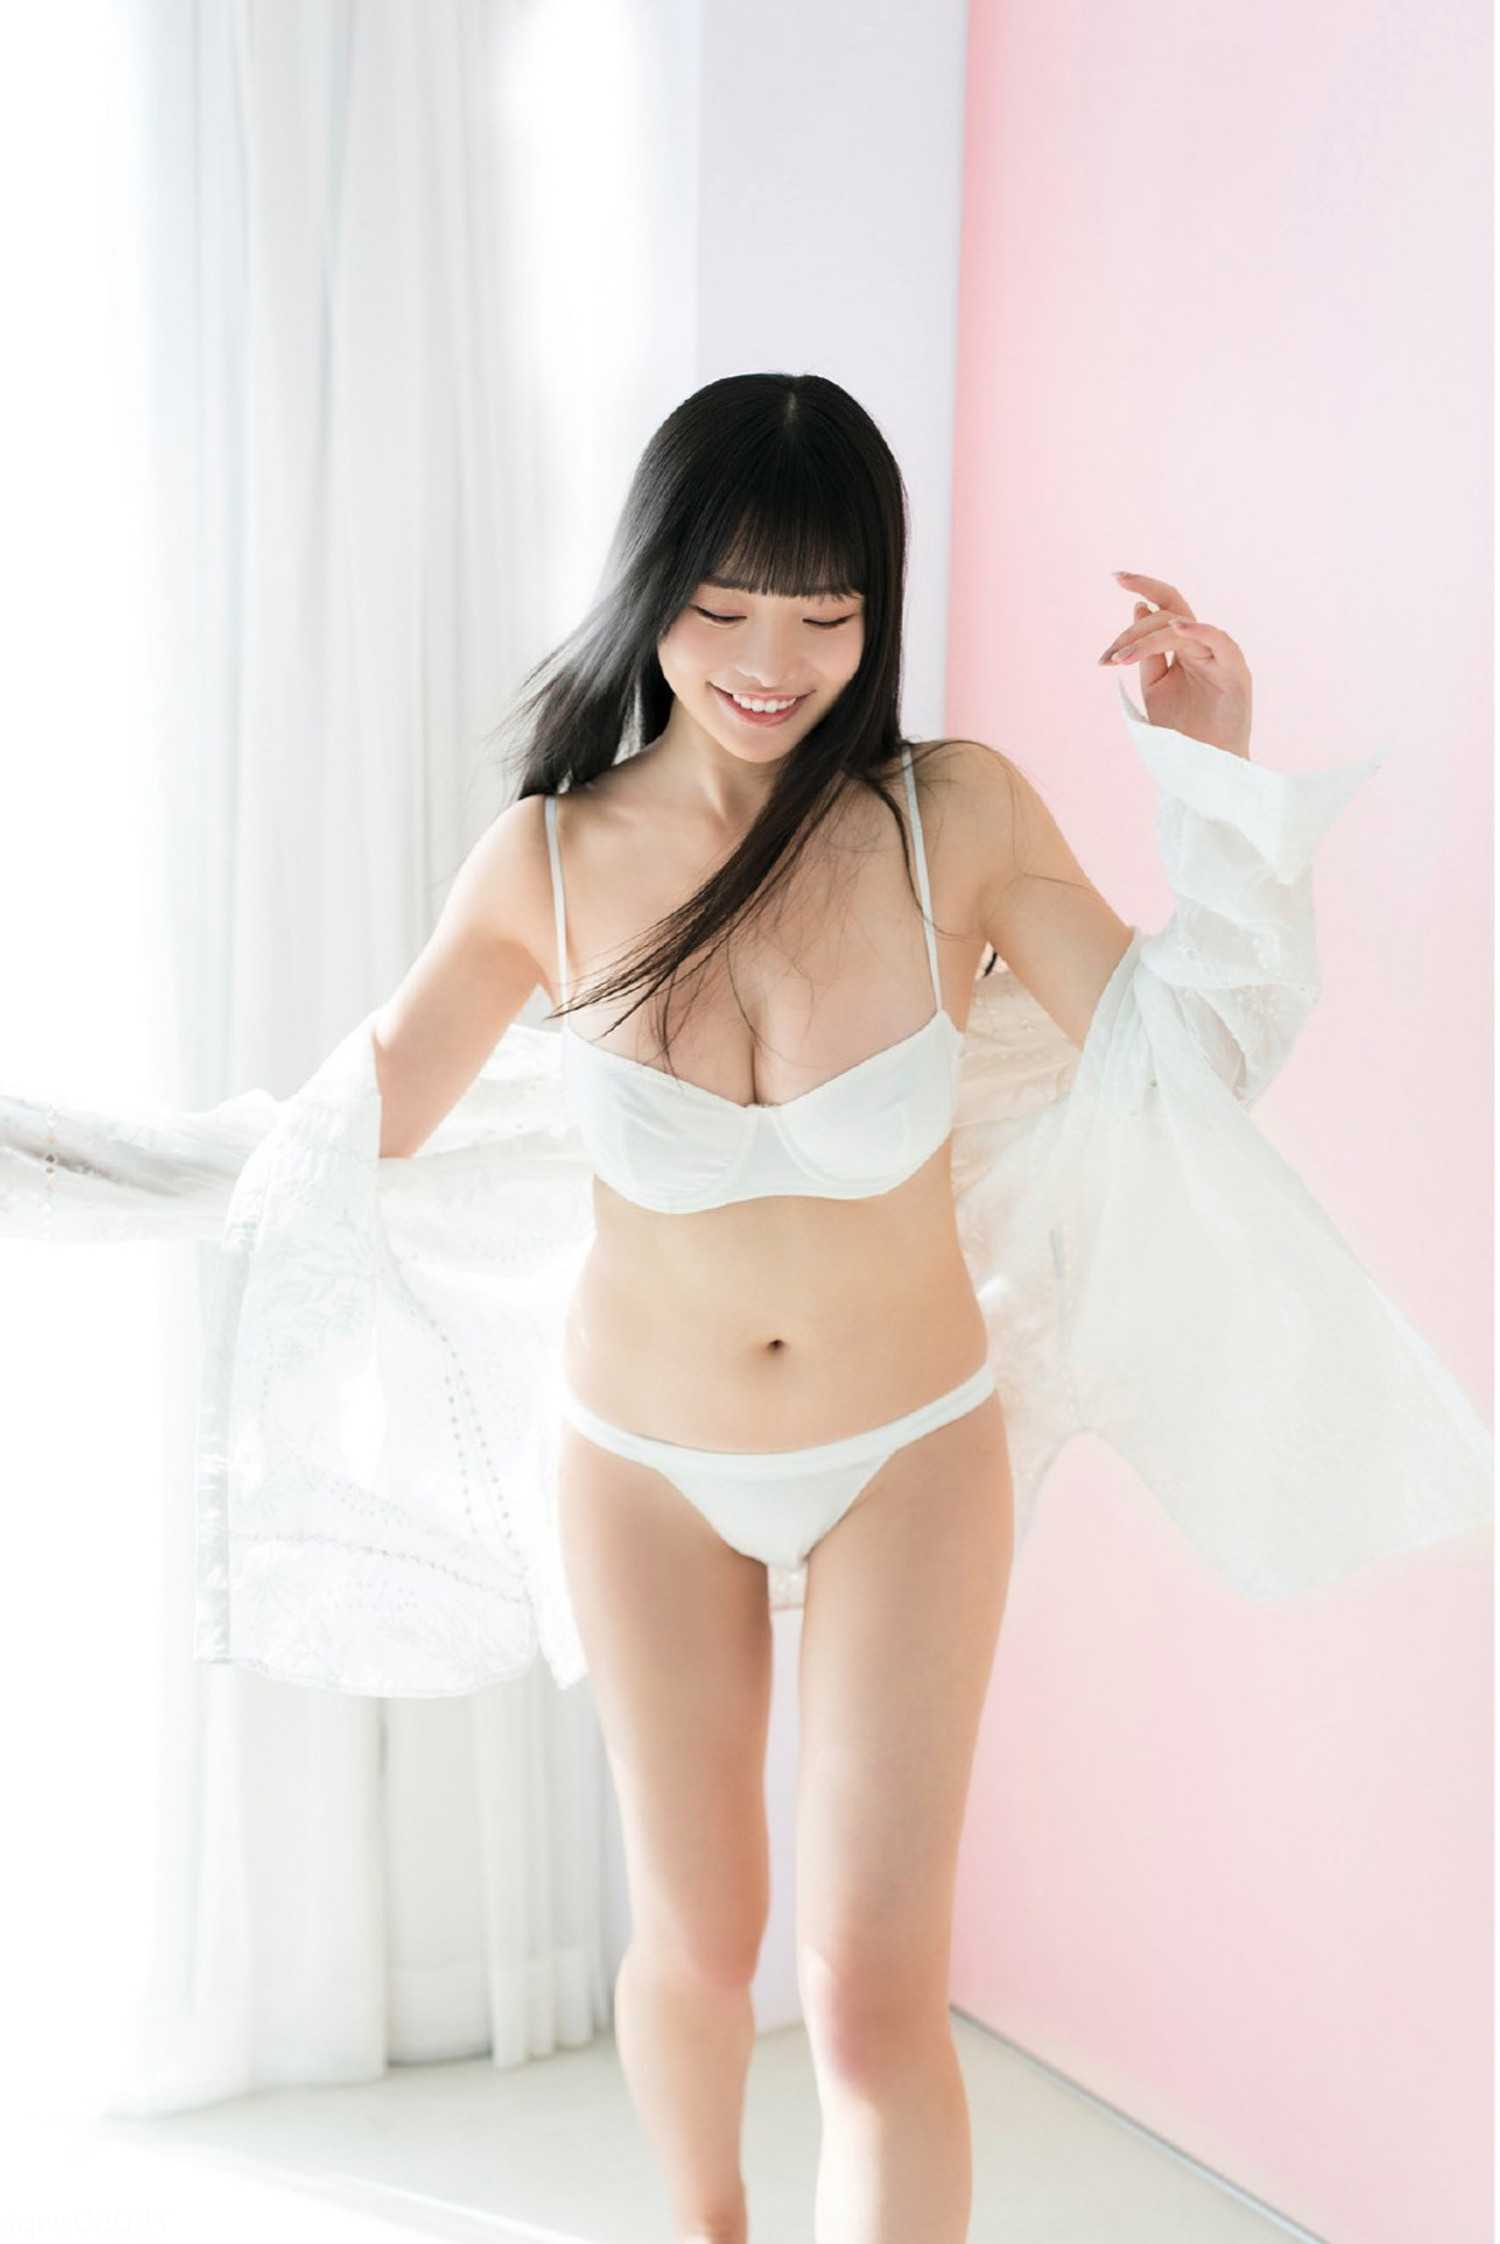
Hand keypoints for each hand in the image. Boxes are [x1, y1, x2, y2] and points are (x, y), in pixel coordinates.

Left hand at [1098, 571, 1252, 758]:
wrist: (1203, 769)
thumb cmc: (1182, 732)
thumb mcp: (1154, 687)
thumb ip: (1147, 653)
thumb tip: (1138, 608)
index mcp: (1184, 646)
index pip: (1163, 606)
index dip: (1141, 587)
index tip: (1114, 576)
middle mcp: (1203, 645)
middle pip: (1171, 609)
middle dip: (1136, 620)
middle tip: (1109, 655)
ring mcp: (1220, 656)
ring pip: (1182, 627)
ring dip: (1146, 640)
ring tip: (1120, 660)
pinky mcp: (1236, 673)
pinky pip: (1219, 640)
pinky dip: (1198, 631)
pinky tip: (1174, 630)